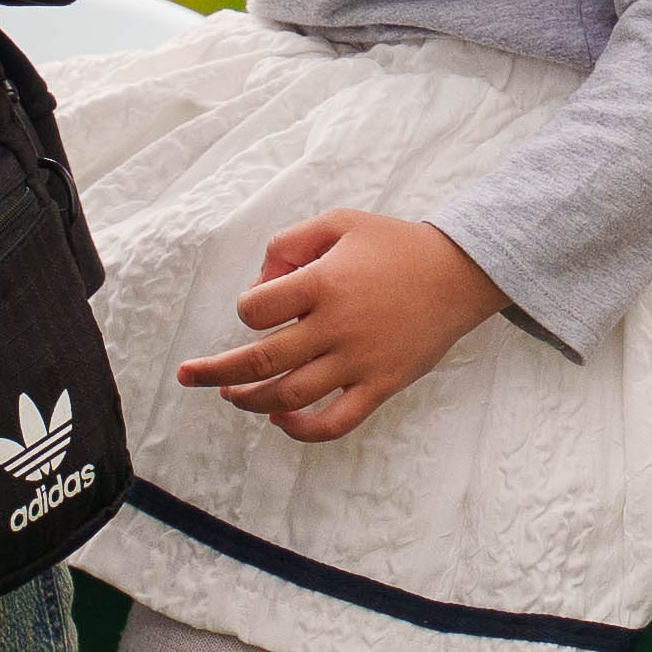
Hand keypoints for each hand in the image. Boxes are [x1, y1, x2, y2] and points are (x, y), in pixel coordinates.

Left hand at [184, 209, 500, 444]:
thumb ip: (290, 242)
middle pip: (261, 360)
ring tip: (231, 396)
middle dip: (216, 371)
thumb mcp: (340, 222)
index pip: (256, 309)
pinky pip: (335, 422)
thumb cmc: (396, 245)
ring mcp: (359, 361)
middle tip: (190, 375)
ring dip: (250, 400)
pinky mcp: (380, 385)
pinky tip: (281, 420)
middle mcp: (337, 326)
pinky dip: (302, 429)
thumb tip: (261, 282)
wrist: (460, 274)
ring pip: (289, 395)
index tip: (256, 307)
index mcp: (324, 283)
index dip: (245, 308)